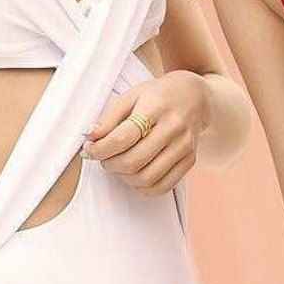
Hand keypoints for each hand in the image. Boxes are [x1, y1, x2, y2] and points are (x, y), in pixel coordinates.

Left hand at [82, 70, 209, 195]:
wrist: (194, 97)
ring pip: (146, 178)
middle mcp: (174, 127)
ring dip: (124, 177)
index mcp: (156, 106)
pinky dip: (142, 187)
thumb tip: (89, 138)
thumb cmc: (157, 96)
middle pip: (133, 161)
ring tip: (117, 165)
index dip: (101, 149)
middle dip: (110, 165)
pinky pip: (162, 186)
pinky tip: (134, 174)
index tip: (89, 150)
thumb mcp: (130, 97)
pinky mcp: (190, 160)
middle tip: (103, 158)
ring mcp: (184, 146)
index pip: (124, 136)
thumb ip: (108, 118)